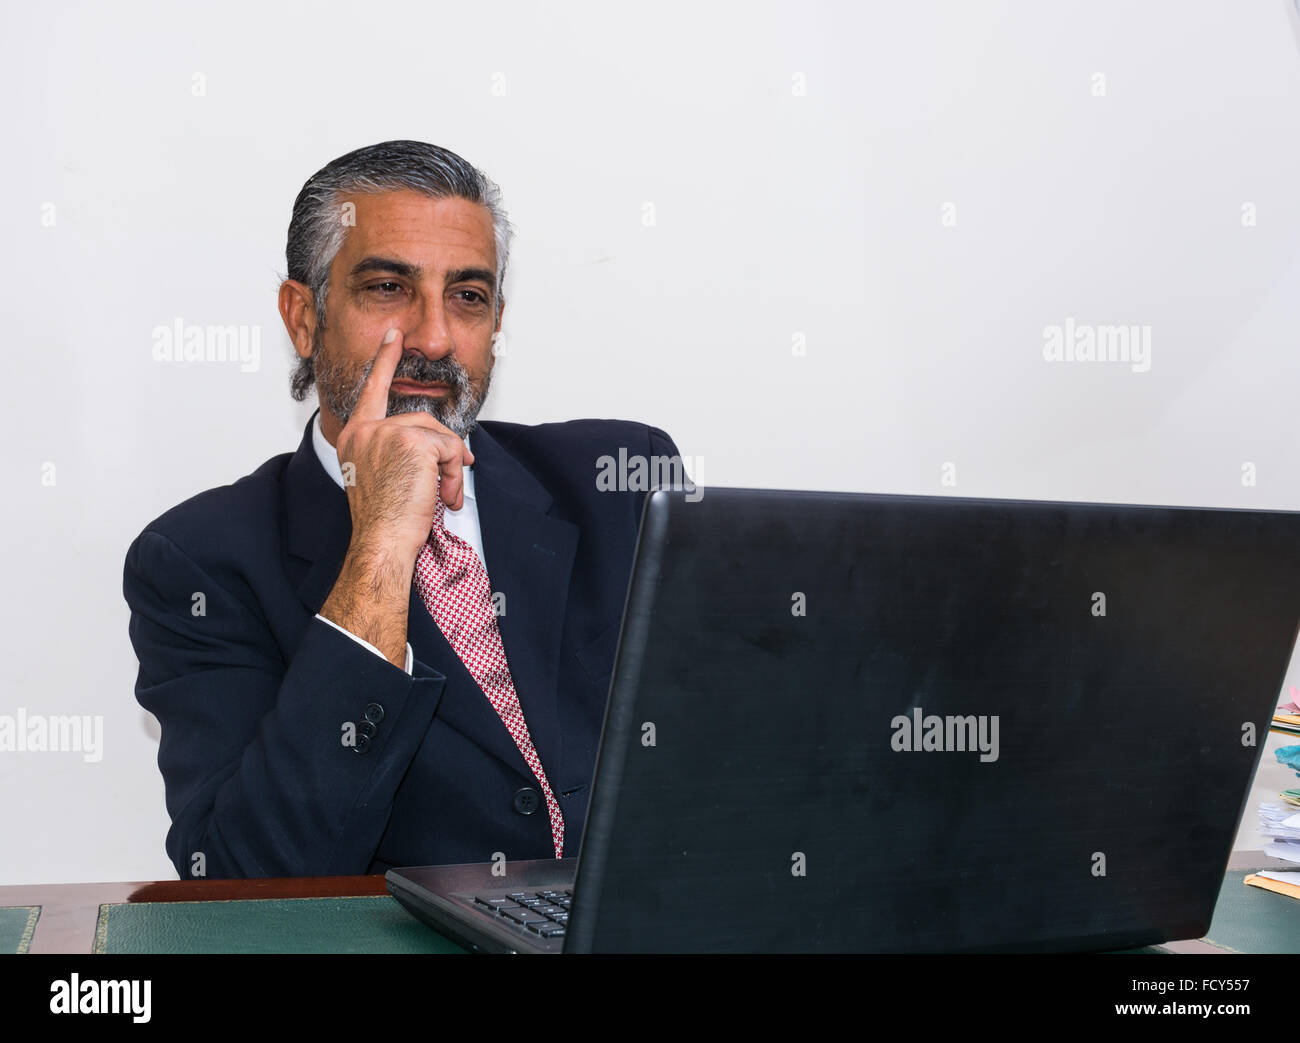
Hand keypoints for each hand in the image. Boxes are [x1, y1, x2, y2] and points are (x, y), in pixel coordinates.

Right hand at [335, 327, 475, 569]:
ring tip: (442, 496)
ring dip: (450, 469)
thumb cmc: (384, 520)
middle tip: (448, 485)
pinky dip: (455, 474)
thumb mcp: (383, 476)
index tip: (394, 336)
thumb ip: (399, 452)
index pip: (371, 390)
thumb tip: (443, 445)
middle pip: (422, 422)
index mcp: (355, 436)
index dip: (385, 360)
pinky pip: (450, 448)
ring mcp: (387, 432)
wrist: (381, 541)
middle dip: (444, 453)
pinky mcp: (411, 441)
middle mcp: (366, 429)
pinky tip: (443, 496)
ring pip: (439, 436)